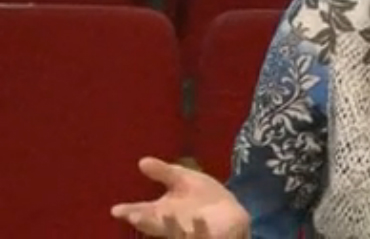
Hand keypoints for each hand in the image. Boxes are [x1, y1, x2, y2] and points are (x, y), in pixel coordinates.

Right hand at [111, 157, 249, 237]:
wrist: (231, 212)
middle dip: (147, 223)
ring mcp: (194, 235)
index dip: (131, 212)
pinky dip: (201, 230)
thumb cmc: (203, 197)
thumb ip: (164, 173)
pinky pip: (206, 236)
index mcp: (165, 213)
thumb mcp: (183, 180)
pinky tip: (200, 218)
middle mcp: (176, 227)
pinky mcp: (214, 237)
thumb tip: (142, 161)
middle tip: (135, 216)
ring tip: (166, 213)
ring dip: (173, 227)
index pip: (144, 214)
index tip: (116, 210)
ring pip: (179, 235)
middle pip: (158, 227)